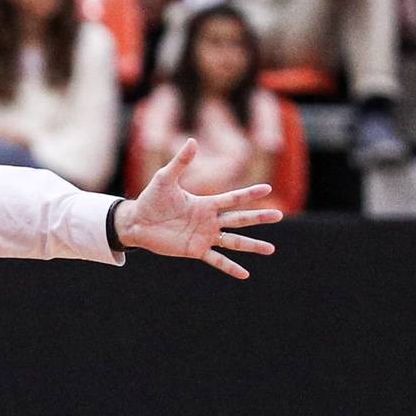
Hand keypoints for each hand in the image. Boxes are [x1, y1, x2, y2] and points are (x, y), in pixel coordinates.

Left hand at [115, 138, 281, 278]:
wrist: (136, 222)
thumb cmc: (151, 199)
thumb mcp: (165, 179)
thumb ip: (181, 162)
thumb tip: (192, 140)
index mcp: (205, 204)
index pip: (232, 198)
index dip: (249, 194)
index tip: (268, 188)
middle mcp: (209, 220)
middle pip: (239, 219)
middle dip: (259, 218)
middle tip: (279, 216)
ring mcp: (204, 237)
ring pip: (234, 242)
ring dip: (251, 245)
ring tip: (271, 249)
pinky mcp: (195, 250)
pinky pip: (216, 260)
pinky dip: (230, 267)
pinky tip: (245, 274)